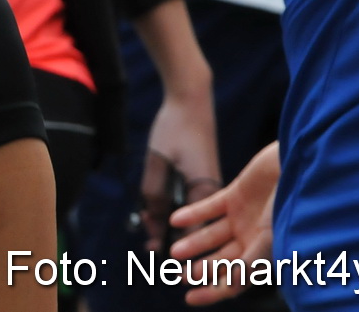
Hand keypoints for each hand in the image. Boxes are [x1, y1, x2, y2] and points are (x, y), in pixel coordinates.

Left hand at [142, 90, 220, 250]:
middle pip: (194, 229)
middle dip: (170, 238)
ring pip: (189, 217)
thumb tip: (154, 224)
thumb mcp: (159, 160)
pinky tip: (153, 211)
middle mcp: (212, 194)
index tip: (159, 257)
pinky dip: (171, 208)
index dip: (178, 249)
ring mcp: (207, 186)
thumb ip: (155, 192)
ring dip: (168, 224)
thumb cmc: (176, 128)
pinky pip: (188, 203)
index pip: (195, 234)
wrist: (190, 100)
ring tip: (146, 227)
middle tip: (147, 246)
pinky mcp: (201, 179)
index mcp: (207, 192)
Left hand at [169, 141, 279, 305]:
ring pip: (212, 235)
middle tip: (178, 274)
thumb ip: (252, 262)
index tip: (189, 299)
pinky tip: (175, 219)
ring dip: (193, 244)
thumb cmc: (295, 203)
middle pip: (222, 260)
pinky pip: (210, 207)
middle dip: (200, 270)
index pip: (237, 281)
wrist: (301, 165)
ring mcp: (244, 216)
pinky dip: (193, 213)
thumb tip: (230, 285)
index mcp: (267, 255)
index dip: (214, 292)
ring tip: (174, 252)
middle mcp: (253, 238)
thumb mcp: (273, 237)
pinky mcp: (236, 194)